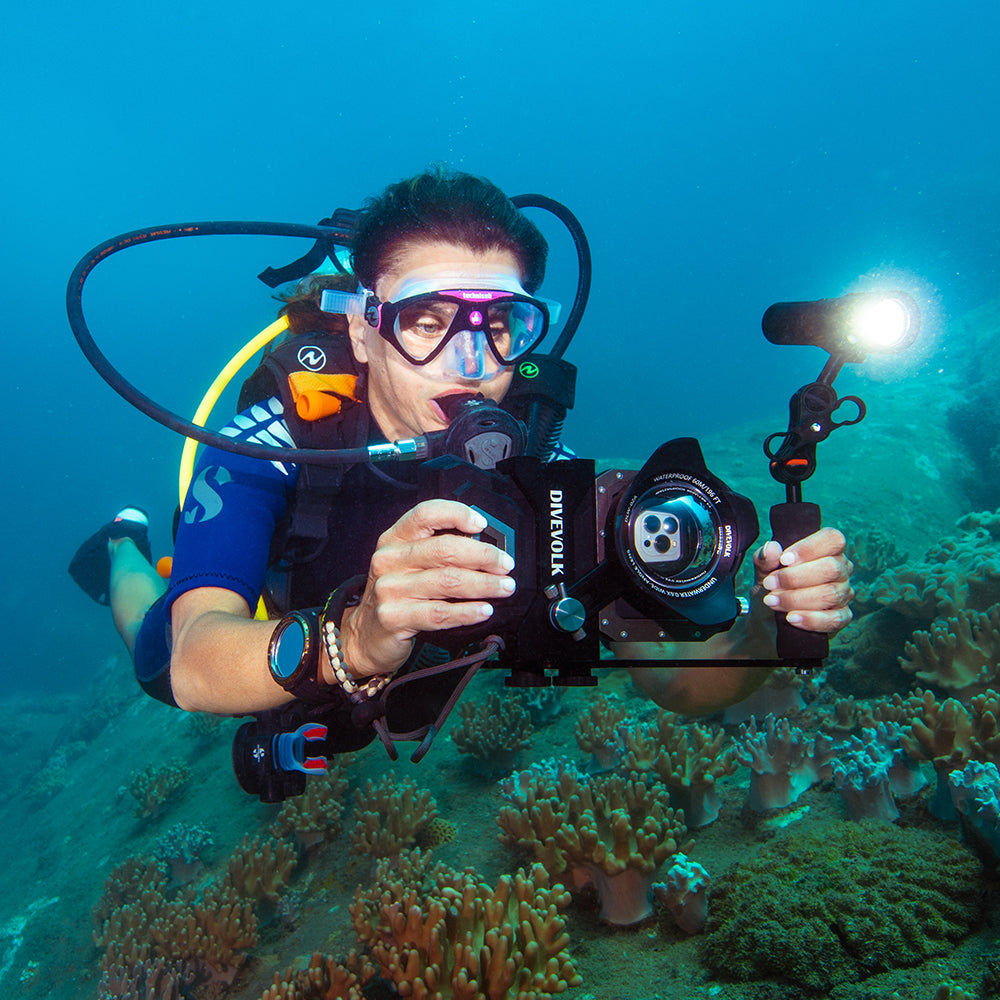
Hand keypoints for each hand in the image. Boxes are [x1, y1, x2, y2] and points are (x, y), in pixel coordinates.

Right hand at [335, 499, 514, 678]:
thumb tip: (484, 544)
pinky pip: (440, 613)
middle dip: (483, 556)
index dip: (456, 514)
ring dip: (484, 584)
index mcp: (394, 539)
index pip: (425, 514)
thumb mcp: (408, 564)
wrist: (366, 635)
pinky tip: (484, 610)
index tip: (482, 524)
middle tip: (506, 565)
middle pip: (444, 549)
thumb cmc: (397, 594)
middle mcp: (389, 560)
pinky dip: (468, 612)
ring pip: (447, 581)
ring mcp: (390, 589)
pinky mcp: (394, 617)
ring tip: (504, 587)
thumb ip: (437, 549)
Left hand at [753, 527, 853, 634]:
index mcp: (826, 549)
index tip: (783, 560)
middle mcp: (840, 569)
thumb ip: (766, 557)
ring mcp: (844, 593)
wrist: (766, 617)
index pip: (832, 539)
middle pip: (831, 568)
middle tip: (769, 584)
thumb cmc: (771, 585)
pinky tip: (791, 618)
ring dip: (796, 599)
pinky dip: (811, 619)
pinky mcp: (842, 617)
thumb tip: (772, 548)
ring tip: (772, 601)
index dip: (809, 548)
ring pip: (831, 594)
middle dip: (795, 578)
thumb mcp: (763, 569)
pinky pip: (835, 619)